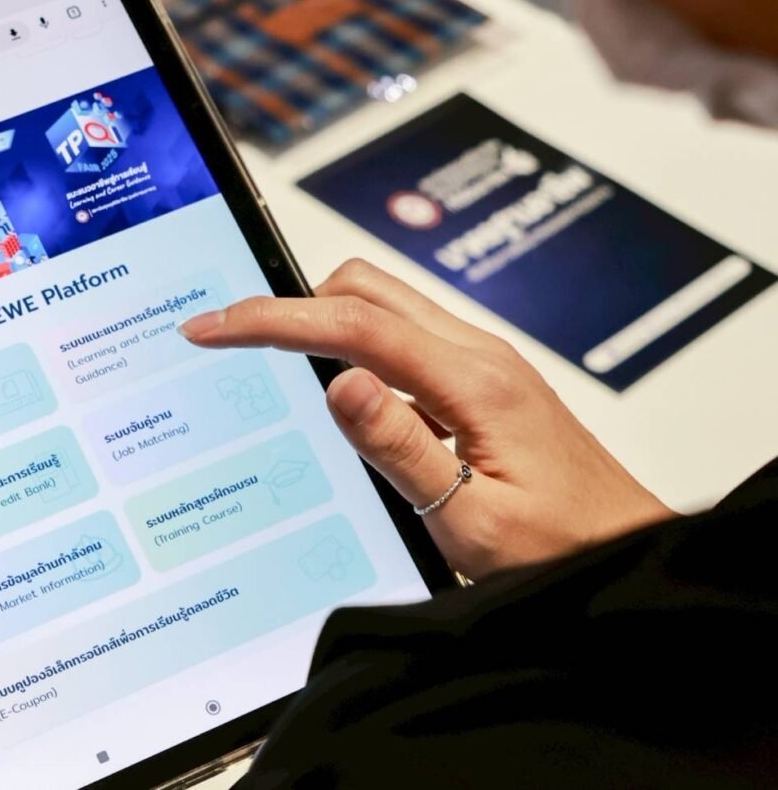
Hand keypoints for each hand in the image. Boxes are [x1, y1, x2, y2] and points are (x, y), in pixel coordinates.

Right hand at [179, 259, 673, 578]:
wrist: (625, 550)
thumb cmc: (561, 547)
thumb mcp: (470, 518)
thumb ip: (401, 448)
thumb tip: (338, 383)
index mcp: (474, 382)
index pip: (353, 326)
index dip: (273, 319)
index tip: (216, 326)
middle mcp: (478, 356)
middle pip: (365, 289)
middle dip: (288, 303)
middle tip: (228, 334)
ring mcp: (480, 363)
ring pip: (382, 308)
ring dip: (319, 323)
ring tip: (262, 357)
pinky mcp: (477, 381)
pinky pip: (402, 341)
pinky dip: (351, 348)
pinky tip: (328, 388)